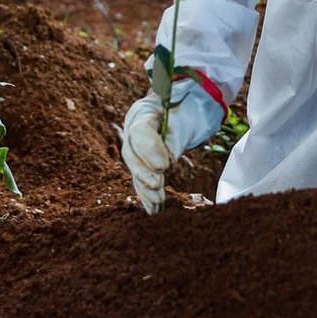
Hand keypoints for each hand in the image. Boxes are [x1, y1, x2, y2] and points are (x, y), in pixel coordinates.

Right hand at [119, 78, 224, 213]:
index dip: (150, 149)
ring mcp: (134, 146)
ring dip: (145, 188)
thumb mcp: (184, 116)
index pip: (140, 131)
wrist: (181, 107)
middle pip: (131, 153)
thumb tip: (167, 162)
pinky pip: (139, 179)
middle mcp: (132, 129)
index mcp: (143, 112)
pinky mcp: (141, 162)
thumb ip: (174, 137)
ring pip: (134, 169)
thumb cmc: (185, 109)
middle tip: (158, 184)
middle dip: (144, 173)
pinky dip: (146, 195)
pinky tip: (153, 210)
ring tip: (157, 202)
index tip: (164, 165)